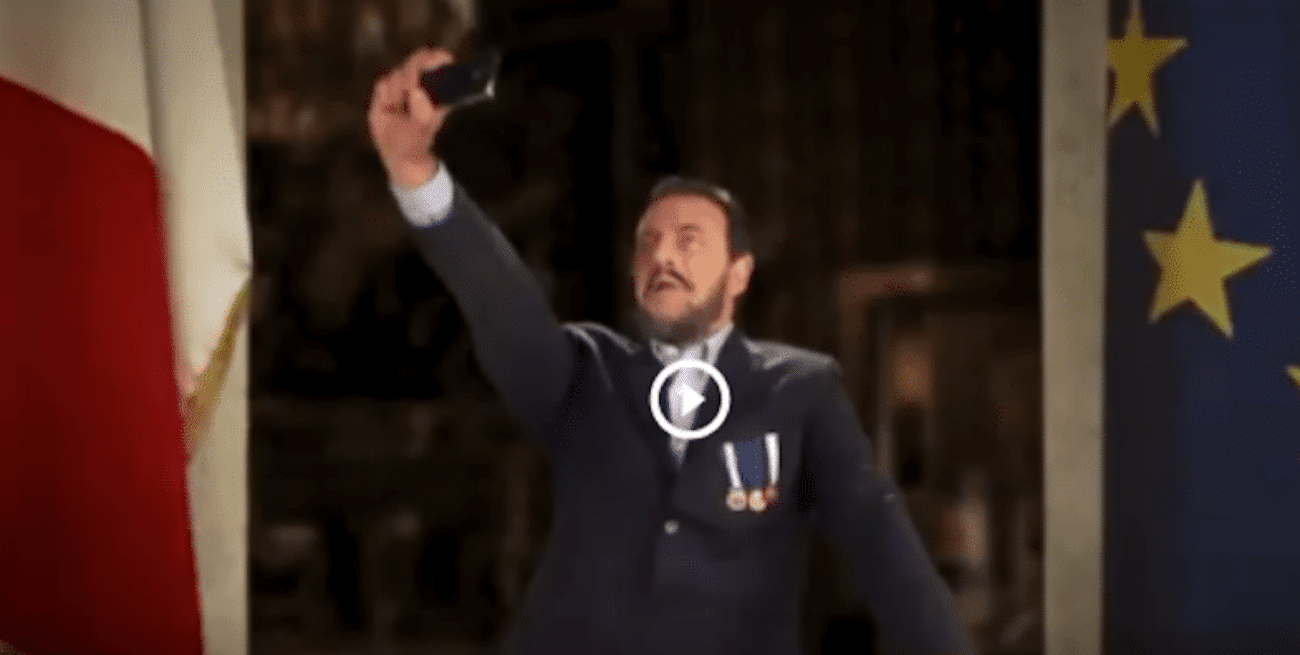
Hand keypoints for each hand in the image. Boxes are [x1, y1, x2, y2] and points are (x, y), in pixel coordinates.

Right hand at [367, 47, 454, 188]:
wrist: (398, 151)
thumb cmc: (417, 139)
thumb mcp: (424, 126)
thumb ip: (423, 111)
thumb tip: (417, 92)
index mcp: (438, 88)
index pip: (441, 61)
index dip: (436, 58)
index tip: (432, 63)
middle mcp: (421, 82)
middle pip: (419, 58)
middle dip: (414, 70)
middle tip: (411, 88)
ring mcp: (403, 84)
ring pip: (398, 71)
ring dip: (398, 89)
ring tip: (400, 107)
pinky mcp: (385, 90)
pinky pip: (383, 84)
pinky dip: (385, 95)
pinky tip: (389, 107)